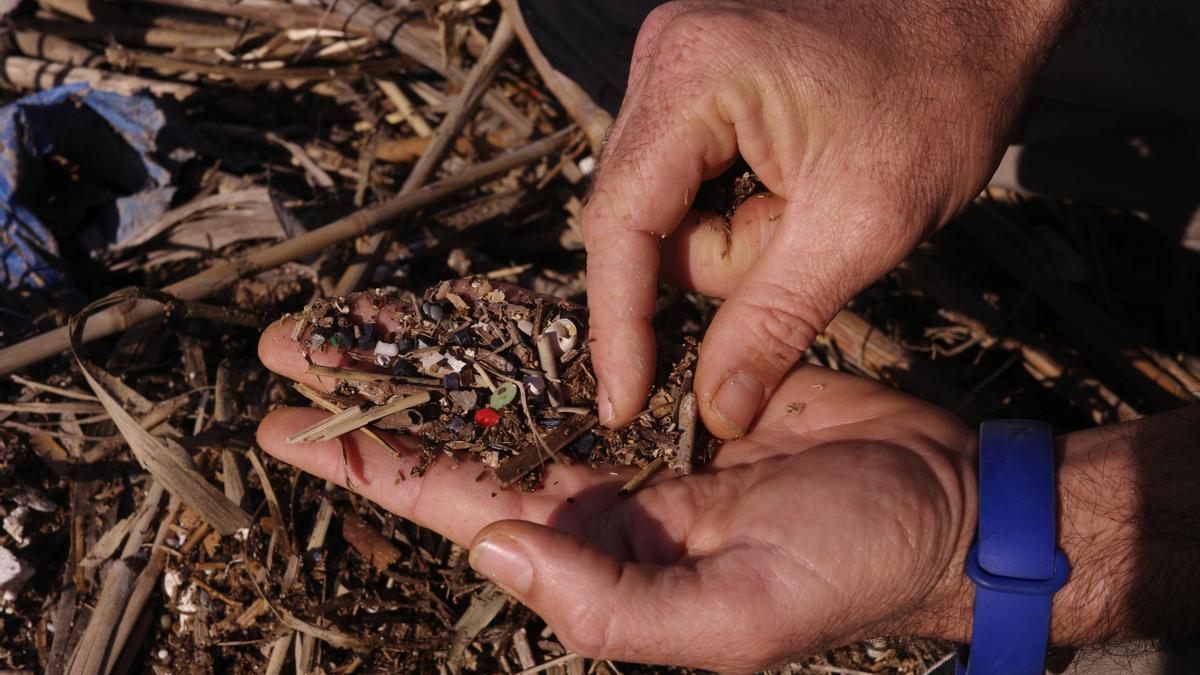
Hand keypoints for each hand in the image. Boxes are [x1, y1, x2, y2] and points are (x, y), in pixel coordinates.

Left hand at [257, 310, 978, 670]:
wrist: (939, 500)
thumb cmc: (851, 569)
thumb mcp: (733, 615)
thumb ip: (607, 602)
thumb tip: (494, 545)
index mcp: (599, 563)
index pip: (461, 508)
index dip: (370, 471)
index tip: (286, 426)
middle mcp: (600, 507)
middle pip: (464, 445)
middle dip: (377, 403)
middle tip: (292, 350)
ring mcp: (635, 445)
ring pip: (512, 396)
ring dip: (438, 359)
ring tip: (361, 320)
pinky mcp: (675, 392)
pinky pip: (584, 357)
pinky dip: (527, 336)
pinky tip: (477, 312)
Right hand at [583, 0, 1080, 436]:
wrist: (981, 14)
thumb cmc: (940, 96)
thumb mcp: (862, 227)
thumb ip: (774, 323)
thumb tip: (716, 409)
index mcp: (692, 77)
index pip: (620, 226)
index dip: (619, 327)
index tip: (622, 405)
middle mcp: (663, 57)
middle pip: (642, 223)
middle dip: (717, 265)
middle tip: (800, 246)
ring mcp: (676, 64)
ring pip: (669, 211)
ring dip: (737, 239)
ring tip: (812, 204)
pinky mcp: (696, 81)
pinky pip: (688, 183)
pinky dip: (737, 211)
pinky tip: (795, 190)